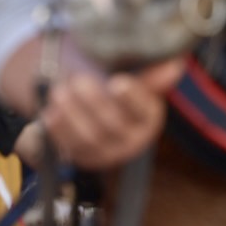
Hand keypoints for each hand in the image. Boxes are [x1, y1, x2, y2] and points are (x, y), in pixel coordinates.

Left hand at [42, 57, 184, 168]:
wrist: (95, 108)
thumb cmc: (117, 87)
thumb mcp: (136, 78)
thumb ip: (151, 73)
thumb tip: (174, 67)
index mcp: (149, 119)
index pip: (144, 110)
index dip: (131, 97)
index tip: (116, 81)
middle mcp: (132, 141)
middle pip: (112, 124)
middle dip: (93, 102)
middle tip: (77, 81)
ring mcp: (106, 153)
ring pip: (88, 138)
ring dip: (71, 115)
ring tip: (59, 93)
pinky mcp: (83, 158)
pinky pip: (68, 148)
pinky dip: (57, 130)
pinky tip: (50, 113)